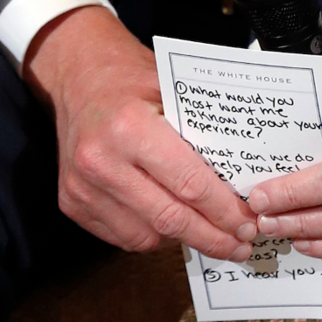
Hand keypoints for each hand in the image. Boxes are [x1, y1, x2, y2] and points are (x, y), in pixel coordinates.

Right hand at [23, 6, 256, 259]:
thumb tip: (248, 181)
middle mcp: (101, 161)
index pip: (190, 184)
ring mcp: (82, 187)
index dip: (224, 211)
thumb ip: (205, 134)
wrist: (77, 76)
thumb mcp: (174, 92)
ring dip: (184, 240)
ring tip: (211, 235)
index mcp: (130, 127)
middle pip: (170, 218)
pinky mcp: (72, 203)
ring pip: (147, 236)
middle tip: (240, 245)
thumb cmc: (131, 80)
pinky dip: (153, 236)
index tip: (248, 224)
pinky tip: (173, 225)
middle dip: (212, 238)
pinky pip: (123, 237)